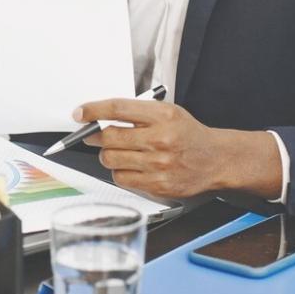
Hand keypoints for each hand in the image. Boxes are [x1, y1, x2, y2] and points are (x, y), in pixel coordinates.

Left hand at [74, 97, 281, 198]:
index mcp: (163, 116)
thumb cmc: (187, 134)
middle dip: (95, 136)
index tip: (79, 113)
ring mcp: (159, 164)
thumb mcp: (167, 112)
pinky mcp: (158, 185)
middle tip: (94, 135)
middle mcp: (161, 139)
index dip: (93, 110)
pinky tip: (131, 166)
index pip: (118, 109)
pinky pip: (122, 178)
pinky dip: (120, 172)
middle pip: (109, 137)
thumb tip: (98, 116)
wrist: (215, 160)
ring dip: (108, 155)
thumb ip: (136, 112)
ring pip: (111, 159)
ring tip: (119, 151)